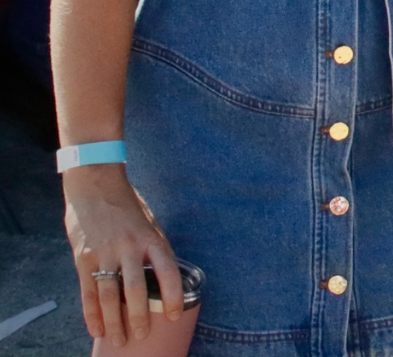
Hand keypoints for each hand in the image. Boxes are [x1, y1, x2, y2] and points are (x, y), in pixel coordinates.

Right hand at [64, 165, 181, 344]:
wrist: (95, 186)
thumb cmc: (128, 206)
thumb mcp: (150, 223)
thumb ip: (154, 249)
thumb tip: (162, 278)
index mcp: (152, 239)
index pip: (167, 272)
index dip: (172, 296)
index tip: (173, 316)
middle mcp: (130, 248)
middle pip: (136, 290)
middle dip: (140, 318)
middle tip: (142, 336)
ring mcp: (104, 254)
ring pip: (110, 297)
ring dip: (115, 322)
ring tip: (119, 341)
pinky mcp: (83, 258)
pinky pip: (88, 292)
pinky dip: (92, 314)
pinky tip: (97, 330)